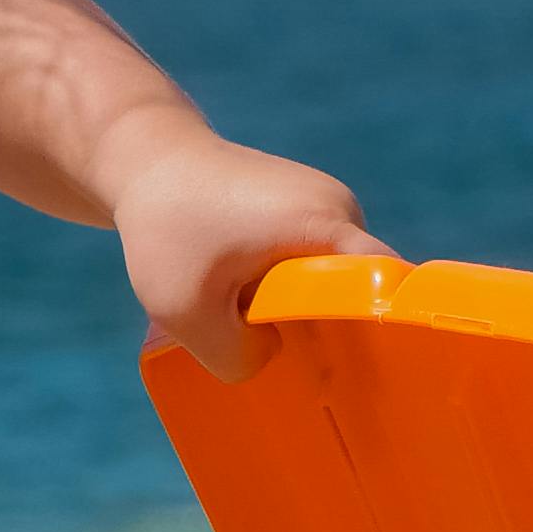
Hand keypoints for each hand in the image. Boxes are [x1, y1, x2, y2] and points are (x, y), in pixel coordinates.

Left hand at [105, 120, 384, 379]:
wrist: (147, 159)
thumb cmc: (166, 229)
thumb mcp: (186, 311)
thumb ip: (238, 356)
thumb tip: (273, 357)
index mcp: (325, 224)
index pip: (385, 285)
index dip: (384, 331)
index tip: (362, 372)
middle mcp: (340, 207)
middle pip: (359, 288)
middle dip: (329, 327)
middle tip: (289, 359)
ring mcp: (327, 201)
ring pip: (333, 277)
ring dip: (298, 305)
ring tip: (255, 320)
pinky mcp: (307, 204)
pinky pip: (316, 260)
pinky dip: (287, 284)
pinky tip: (249, 297)